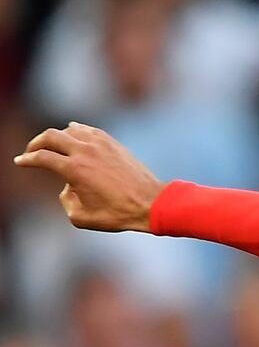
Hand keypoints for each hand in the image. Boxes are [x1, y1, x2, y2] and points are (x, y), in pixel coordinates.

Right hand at [13, 122, 163, 232]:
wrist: (150, 202)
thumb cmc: (118, 214)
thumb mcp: (82, 217)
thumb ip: (66, 201)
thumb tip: (67, 187)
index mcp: (74, 169)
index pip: (41, 157)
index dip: (27, 159)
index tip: (21, 162)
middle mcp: (85, 151)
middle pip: (50, 136)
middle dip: (36, 143)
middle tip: (31, 151)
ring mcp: (100, 144)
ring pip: (70, 129)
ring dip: (57, 135)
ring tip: (52, 144)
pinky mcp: (113, 143)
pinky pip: (89, 130)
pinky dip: (76, 130)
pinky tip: (73, 133)